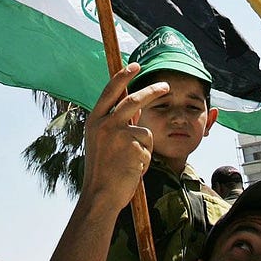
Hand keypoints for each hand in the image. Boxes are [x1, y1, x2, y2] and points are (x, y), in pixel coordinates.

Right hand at [81, 63, 167, 211]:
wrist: (100, 195)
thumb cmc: (102, 171)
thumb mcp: (101, 142)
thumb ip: (114, 124)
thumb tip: (135, 108)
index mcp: (94, 120)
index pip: (110, 91)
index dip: (123, 76)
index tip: (135, 65)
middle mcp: (104, 123)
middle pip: (134, 100)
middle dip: (152, 91)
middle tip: (166, 86)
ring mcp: (118, 134)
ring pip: (145, 131)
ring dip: (144, 148)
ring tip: (130, 163)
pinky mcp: (132, 147)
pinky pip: (148, 148)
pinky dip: (145, 160)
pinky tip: (132, 170)